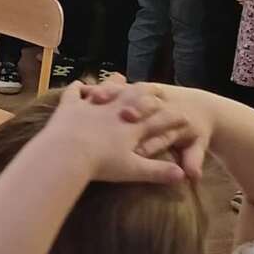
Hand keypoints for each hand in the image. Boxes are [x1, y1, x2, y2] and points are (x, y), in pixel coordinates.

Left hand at [45, 82, 190, 184]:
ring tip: (120, 77)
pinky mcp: (70, 105)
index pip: (158, 120)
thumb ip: (159, 171)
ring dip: (116, 84)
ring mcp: (93, 105)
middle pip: (137, 97)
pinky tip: (80, 83)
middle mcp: (116, 110)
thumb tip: (185, 176)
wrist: (67, 152)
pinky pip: (75, 92)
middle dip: (149, 94)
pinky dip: (79, 87)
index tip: (185, 116)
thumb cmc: (102, 164)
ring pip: (109, 90)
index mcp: (133, 127)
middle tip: (158, 89)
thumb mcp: (133, 170)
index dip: (173, 118)